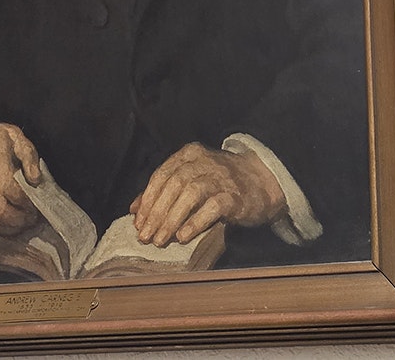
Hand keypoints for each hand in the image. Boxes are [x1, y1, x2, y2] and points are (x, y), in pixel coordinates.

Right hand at [0, 123, 43, 235]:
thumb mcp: (15, 137)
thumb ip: (29, 156)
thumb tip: (36, 180)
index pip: (10, 189)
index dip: (27, 201)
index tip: (38, 203)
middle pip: (0, 212)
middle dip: (22, 220)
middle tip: (33, 217)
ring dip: (12, 228)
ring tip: (24, 221)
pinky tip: (9, 223)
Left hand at [129, 142, 284, 246]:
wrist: (260, 182)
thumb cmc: (219, 182)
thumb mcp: (191, 178)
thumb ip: (163, 190)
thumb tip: (134, 209)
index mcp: (189, 155)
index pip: (161, 175)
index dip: (146, 200)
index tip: (138, 222)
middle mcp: (204, 162)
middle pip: (173, 184)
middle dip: (155, 213)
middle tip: (145, 236)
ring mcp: (221, 177)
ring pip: (190, 194)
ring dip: (171, 219)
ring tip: (160, 240)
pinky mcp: (235, 195)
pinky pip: (212, 207)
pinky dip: (195, 222)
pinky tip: (183, 236)